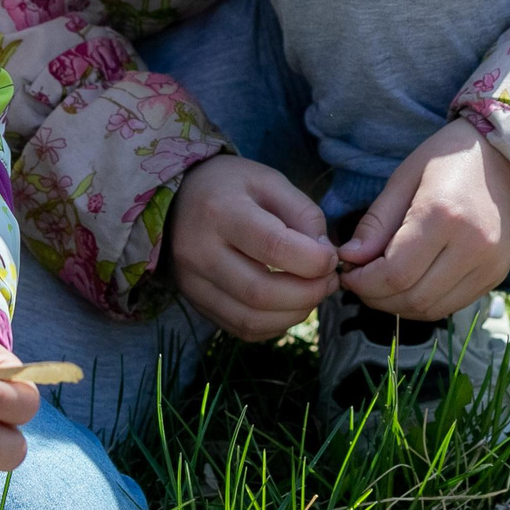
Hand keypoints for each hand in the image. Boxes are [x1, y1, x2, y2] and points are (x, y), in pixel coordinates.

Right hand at [169, 154, 339, 339]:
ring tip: (312, 294)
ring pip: (250, 319)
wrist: (177, 199)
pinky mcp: (196, 303)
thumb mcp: (269, 181)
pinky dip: (273, 325)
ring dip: (294, 315)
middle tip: (329, 282)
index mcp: (220, 210)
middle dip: (308, 294)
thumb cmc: (230, 186)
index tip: (331, 258)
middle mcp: (199, 251)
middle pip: (261, 292)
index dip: (312, 260)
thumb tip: (325, 257)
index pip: (272, 246)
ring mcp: (193, 283)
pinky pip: (240, 328)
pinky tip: (287, 306)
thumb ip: (303, 214)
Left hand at [337, 118, 509, 320]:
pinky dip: (425, 302)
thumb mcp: (405, 177)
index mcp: (443, 215)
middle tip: (360, 281)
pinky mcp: (498, 275)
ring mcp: (489, 265)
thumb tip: (350, 258)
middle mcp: (472, 246)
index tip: (347, 272)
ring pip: (432, 308)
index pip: (394, 273)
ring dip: (399, 305)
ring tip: (382, 284)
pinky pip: (453, 304)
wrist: (509, 156)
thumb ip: (377, 221)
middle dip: (376, 297)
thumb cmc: (450, 157)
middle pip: (413, 297)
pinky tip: (411, 284)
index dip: (364, 282)